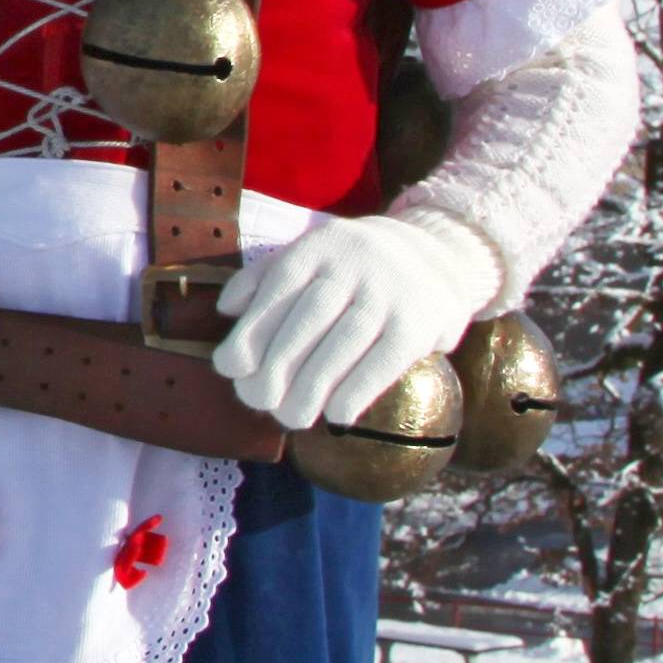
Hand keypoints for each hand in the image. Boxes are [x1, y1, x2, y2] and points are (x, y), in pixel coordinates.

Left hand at [214, 214, 499, 431]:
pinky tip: (335, 415)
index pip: (279, 286)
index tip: (230, 368)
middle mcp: (355, 262)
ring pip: (344, 342)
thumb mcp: (310, 256)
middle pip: (309, 318)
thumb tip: (226, 309)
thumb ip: (263, 279)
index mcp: (319, 245)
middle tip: (257, 401)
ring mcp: (390, 293)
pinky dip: (355, 392)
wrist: (437, 258)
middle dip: (276, 365)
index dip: (251, 330)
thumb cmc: (351, 270)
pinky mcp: (418, 324)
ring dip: (311, 387)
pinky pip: (383, 361)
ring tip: (290, 417)